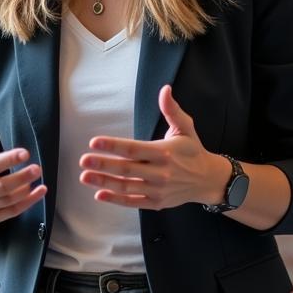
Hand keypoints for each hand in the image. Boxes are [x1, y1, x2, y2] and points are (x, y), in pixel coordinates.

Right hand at [0, 114, 45, 226]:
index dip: (8, 160)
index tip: (25, 152)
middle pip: (1, 187)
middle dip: (21, 177)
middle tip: (37, 167)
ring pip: (9, 200)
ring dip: (26, 189)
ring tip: (38, 175)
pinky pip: (13, 211)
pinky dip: (29, 202)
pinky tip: (40, 191)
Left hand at [78, 85, 229, 209]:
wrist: (208, 179)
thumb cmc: (192, 151)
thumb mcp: (185, 128)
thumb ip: (172, 110)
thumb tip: (165, 89)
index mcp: (164, 152)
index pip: (134, 149)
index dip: (113, 146)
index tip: (94, 142)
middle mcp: (160, 172)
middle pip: (127, 169)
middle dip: (103, 165)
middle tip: (83, 160)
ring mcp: (158, 190)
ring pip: (127, 187)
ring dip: (104, 182)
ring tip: (85, 176)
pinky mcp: (156, 203)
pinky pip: (133, 202)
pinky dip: (116, 200)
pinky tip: (100, 194)